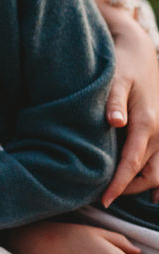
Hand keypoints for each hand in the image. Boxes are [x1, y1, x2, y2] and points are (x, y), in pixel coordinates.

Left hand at [92, 0, 158, 205]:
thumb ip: (114, 101)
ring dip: (140, 186)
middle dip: (126, 189)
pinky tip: (150, 195)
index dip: (119, 183)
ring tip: (116, 197)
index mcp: (146, 123)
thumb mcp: (116, 79)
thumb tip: (114, 122)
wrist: (140, 53)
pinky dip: (155, 179)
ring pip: (156, 172)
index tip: (104, 200)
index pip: (131, 162)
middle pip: (145, 173)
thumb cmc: (122, 66)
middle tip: (100, 200)